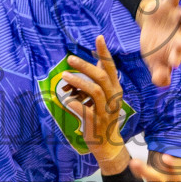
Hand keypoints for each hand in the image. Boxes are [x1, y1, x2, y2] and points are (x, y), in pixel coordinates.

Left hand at [62, 36, 129, 174]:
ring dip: (79, 82)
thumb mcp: (107, 97)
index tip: (99, 37)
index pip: (111, 67)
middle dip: (86, 67)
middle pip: (102, 77)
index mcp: (116, 90)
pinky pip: (84, 110)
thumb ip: (103, 80)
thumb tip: (99, 60)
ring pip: (95, 92)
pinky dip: (74, 103)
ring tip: (64, 76)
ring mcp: (105, 111)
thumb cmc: (104, 117)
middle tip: (71, 59)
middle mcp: (113, 99)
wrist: (108, 144)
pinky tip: (65, 99)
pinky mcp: (96, 123)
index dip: (105, 52)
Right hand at [136, 0, 180, 87]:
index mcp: (177, 49)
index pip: (178, 55)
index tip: (173, 65)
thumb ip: (159, 74)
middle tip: (179, 44)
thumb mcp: (154, 61)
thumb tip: (163, 84)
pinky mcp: (169, 5)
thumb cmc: (156, 45)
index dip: (176, 59)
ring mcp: (176, 19)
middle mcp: (180, 33)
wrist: (151, 23)